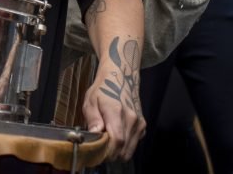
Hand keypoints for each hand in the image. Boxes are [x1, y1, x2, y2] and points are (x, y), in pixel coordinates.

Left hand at [83, 37, 145, 160]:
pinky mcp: (142, 126)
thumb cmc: (103, 89)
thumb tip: (95, 134)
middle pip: (123, 150)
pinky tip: (116, 135)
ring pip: (129, 150)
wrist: (120, 78)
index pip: (117, 141)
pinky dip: (125, 145)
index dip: (107, 151)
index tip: (96, 152)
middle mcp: (132, 119)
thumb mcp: (90, 101)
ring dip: (117, 151)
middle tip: (99, 147)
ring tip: (106, 140)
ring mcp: (139, 123)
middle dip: (110, 154)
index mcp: (117, 112)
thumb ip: (92, 119)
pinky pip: (134, 144)